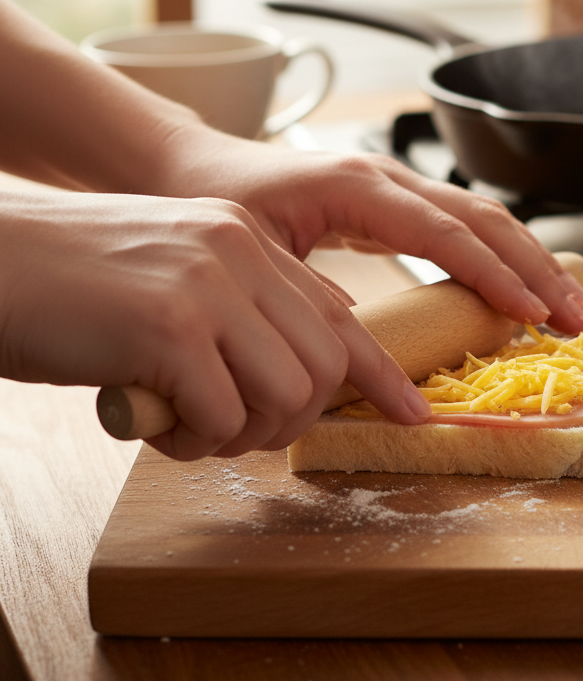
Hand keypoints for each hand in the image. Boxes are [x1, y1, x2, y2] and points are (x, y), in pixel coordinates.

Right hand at [0, 190, 429, 460]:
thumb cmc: (73, 285)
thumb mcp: (176, 278)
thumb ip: (243, 309)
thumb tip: (303, 368)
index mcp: (246, 240)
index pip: (343, 313)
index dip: (381, 373)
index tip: (411, 413)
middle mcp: (237, 253)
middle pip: (325, 365)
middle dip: (292, 419)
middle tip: (234, 428)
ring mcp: (207, 286)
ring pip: (288, 394)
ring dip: (243, 433)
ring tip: (188, 423)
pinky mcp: (169, 327)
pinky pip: (222, 416)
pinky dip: (194, 440)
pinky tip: (153, 421)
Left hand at [151, 129, 582, 335]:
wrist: (193, 166)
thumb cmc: (215, 203)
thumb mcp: (256, 253)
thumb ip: (312, 294)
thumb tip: (364, 353)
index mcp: (358, 187)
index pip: (447, 232)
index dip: (495, 274)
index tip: (532, 313)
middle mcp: (387, 179)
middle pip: (484, 218)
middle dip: (536, 268)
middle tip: (576, 315)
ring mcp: (395, 186)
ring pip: (484, 218)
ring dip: (530, 261)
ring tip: (568, 304)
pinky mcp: (395, 202)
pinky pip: (463, 225)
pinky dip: (501, 256)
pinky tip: (521, 287)